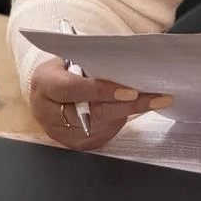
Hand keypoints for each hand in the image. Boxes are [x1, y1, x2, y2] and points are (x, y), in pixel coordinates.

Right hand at [30, 58, 172, 150]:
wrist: (48, 94)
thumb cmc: (64, 70)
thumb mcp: (69, 58)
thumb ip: (90, 60)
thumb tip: (126, 58)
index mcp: (44, 82)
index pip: (72, 89)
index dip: (101, 91)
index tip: (130, 91)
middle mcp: (47, 111)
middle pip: (91, 112)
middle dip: (126, 105)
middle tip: (155, 98)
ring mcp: (59, 132)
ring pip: (101, 126)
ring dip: (130, 113)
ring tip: (155, 99)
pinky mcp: (72, 143)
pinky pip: (102, 134)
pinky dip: (122, 120)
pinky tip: (137, 108)